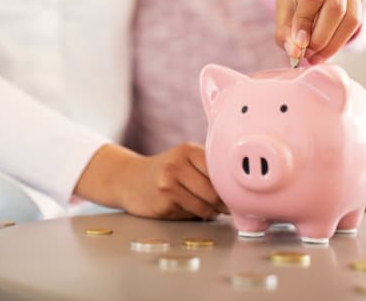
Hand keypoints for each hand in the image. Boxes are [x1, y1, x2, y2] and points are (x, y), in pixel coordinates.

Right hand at [76, 143, 226, 219]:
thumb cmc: (164, 170)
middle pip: (215, 193)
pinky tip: (185, 208)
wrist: (128, 179)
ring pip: (204, 207)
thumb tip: (237, 190)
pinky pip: (190, 216)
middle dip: (223, 203)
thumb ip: (207, 168)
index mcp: (187, 150)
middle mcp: (176, 165)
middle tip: (225, 207)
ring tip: (207, 208)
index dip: (230, 186)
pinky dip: (193, 216)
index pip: (220, 172)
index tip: (234, 192)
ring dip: (210, 212)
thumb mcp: (183, 159)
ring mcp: (167, 186)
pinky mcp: (162, 205)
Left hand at [275, 0, 365, 65]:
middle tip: (308, 54)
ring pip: (351, 17)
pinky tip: (327, 50)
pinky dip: (341, 41)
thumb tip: (295, 53)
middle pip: (335, 7)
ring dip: (333, 43)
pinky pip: (358, 23)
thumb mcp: (284, 12)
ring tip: (317, 56)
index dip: (306, 23)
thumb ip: (285, 33)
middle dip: (321, 37)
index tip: (299, 44)